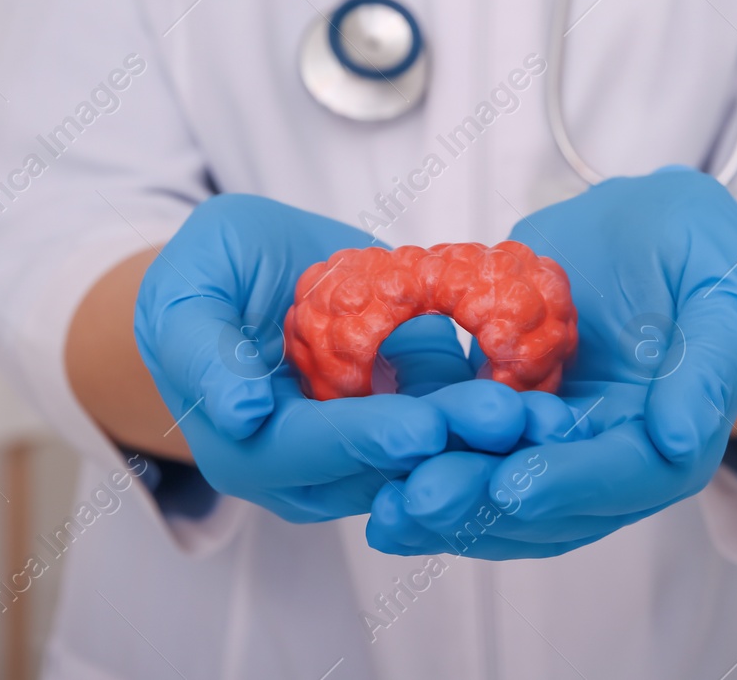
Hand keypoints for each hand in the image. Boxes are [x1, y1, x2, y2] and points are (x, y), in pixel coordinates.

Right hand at [134, 194, 525, 522]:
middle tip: (512, 421)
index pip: (313, 450)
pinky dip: (509, 404)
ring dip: (496, 435)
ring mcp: (373, 443)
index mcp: (252, 448)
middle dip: (454, 445)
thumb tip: (244, 414)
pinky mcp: (416, 411)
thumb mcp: (180, 297)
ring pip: (439, 448)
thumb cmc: (203, 278)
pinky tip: (556, 394)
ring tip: (552, 413)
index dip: (366, 438)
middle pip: (390, 463)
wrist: (251, 270)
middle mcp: (318, 466)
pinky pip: (464, 415)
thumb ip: (200, 353)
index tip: (420, 426)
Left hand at [366, 167, 736, 556]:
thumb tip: (686, 441)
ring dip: (443, 503)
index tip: (512, 485)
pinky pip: (462, 446)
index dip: (568, 483)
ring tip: (385, 505)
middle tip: (419, 499)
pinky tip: (371, 466)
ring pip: (496, 489)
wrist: (650, 223)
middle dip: (481, 504)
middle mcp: (607, 457)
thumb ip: (712, 363)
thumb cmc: (703, 247)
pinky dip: (422, 457)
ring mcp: (551, 442)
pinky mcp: (505, 414)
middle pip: (548, 502)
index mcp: (671, 440)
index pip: (623, 477)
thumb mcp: (727, 287)